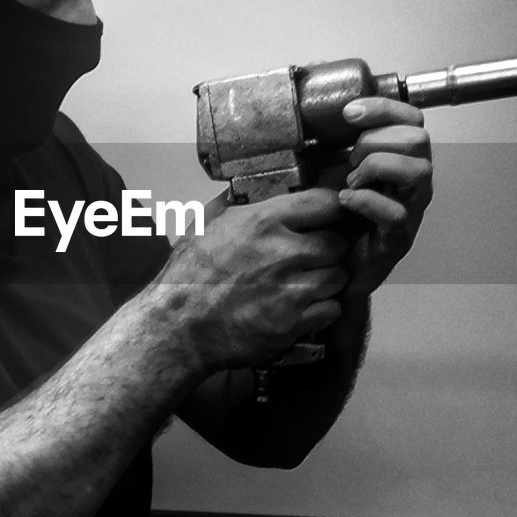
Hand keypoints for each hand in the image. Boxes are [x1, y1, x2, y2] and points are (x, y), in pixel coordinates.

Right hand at [160, 187, 349, 370]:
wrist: (177, 327)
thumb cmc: (187, 277)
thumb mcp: (206, 224)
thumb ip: (236, 205)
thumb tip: (247, 189)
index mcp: (262, 222)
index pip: (325, 203)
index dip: (332, 210)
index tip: (330, 217)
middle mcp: (283, 252)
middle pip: (338, 243)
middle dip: (330, 250)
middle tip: (315, 257)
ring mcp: (291, 289)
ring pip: (339, 277)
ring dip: (328, 280)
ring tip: (307, 283)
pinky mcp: (293, 322)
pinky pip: (331, 309)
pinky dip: (322, 309)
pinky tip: (302, 306)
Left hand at [337, 96, 433, 297]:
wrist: (336, 269)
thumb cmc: (340, 218)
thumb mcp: (338, 169)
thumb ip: (341, 140)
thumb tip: (326, 97)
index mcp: (403, 160)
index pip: (412, 119)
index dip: (384, 108)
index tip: (349, 113)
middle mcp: (414, 183)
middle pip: (418, 139)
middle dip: (376, 141)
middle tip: (350, 161)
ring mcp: (411, 210)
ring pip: (417, 171)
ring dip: (376, 167)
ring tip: (351, 182)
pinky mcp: (398, 238)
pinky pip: (396, 212)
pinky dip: (367, 201)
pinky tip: (345, 201)